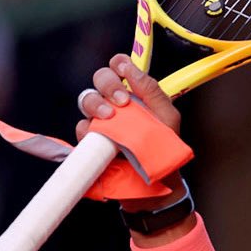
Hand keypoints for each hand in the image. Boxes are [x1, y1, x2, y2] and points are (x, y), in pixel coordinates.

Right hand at [76, 53, 183, 210]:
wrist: (154, 186)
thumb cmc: (163, 152)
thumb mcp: (168, 120)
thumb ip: (153, 93)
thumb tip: (134, 71)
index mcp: (137, 96)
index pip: (121, 70)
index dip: (118, 64)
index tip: (121, 67)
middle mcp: (117, 105)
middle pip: (100, 80)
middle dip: (107, 83)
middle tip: (121, 100)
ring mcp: (102, 122)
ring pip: (86, 100)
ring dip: (96, 104)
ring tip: (109, 116)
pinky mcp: (91, 141)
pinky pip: (82, 128)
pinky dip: (89, 130)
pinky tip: (102, 137)